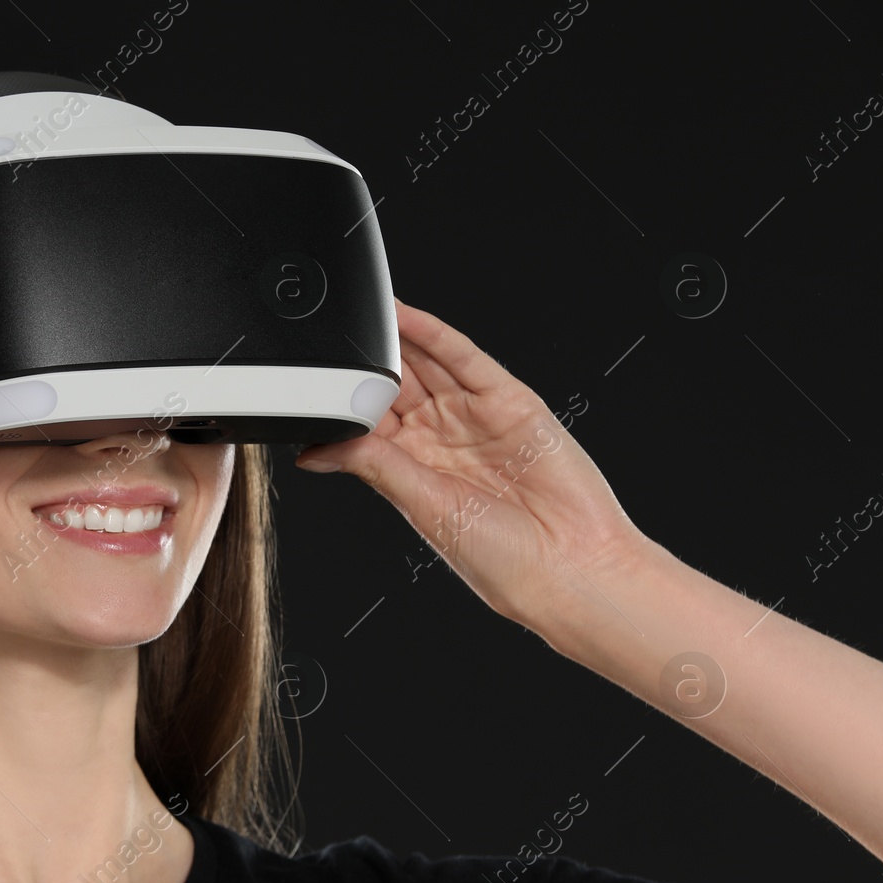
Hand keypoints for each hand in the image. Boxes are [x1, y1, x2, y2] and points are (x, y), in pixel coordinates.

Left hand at [295, 298, 651, 626]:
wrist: (569, 566)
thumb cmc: (502, 560)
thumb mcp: (421, 506)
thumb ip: (372, 465)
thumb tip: (313, 452)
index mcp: (414, 469)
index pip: (370, 420)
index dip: (344, 396)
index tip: (314, 376)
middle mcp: (442, 440)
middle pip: (396, 385)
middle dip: (367, 361)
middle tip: (335, 336)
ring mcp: (474, 417)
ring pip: (426, 365)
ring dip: (395, 340)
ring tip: (362, 315)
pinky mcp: (509, 400)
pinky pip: (465, 358)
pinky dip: (434, 334)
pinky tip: (405, 317)